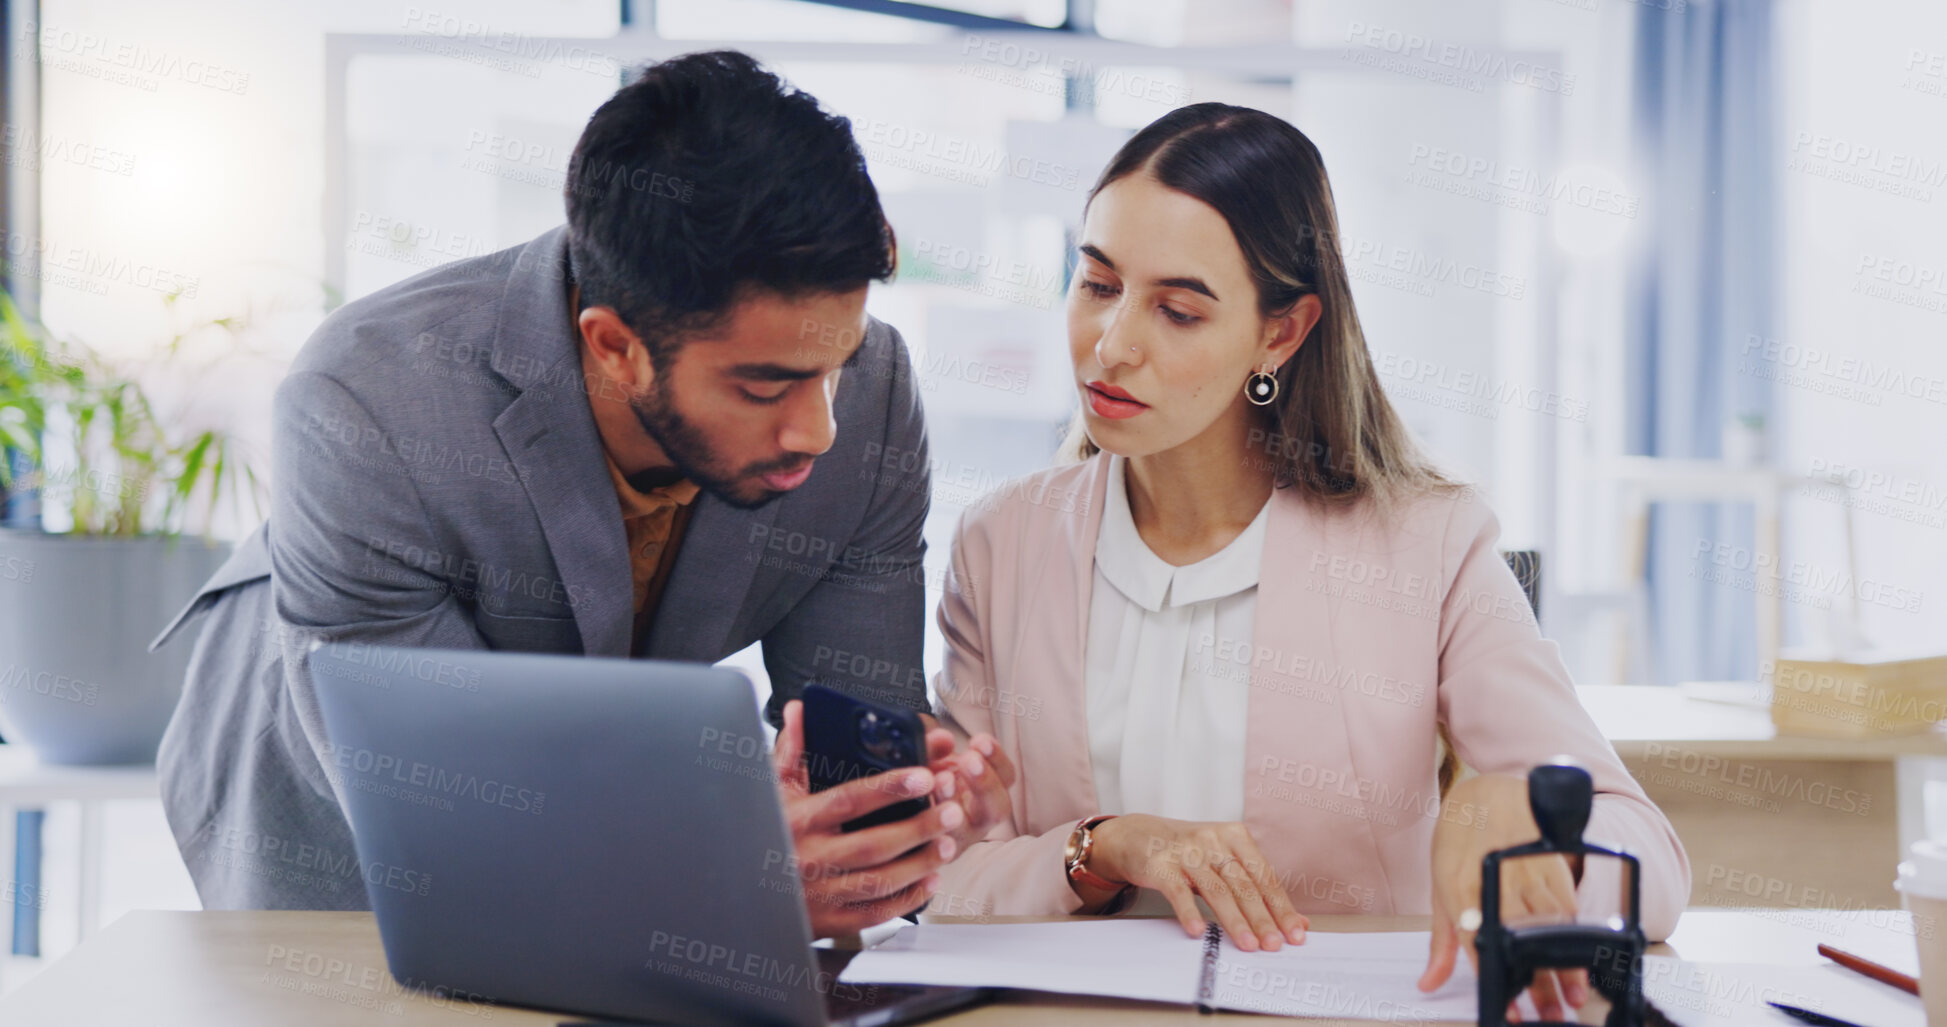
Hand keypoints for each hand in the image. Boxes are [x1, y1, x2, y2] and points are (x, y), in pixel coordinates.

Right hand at [773, 700, 964, 937]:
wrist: (741, 892)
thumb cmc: (766, 833)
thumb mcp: (772, 792)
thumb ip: (791, 751)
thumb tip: (799, 711)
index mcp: (799, 821)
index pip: (849, 800)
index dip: (889, 788)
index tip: (924, 775)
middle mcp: (810, 859)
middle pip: (873, 844)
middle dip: (919, 827)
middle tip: (952, 811)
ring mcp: (821, 894)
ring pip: (879, 882)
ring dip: (920, 863)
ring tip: (949, 844)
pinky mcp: (831, 921)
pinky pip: (875, 913)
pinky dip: (906, 899)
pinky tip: (930, 880)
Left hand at [922, 722, 1017, 855]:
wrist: (888, 811)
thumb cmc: (916, 778)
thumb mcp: (926, 756)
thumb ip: (933, 745)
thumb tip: (942, 738)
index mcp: (983, 794)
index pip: (1005, 777)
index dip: (997, 759)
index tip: (979, 740)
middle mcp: (975, 821)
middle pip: (997, 809)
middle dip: (985, 782)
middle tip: (968, 760)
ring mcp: (953, 843)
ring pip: (963, 830)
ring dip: (953, 802)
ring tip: (940, 780)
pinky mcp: (927, 857)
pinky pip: (931, 846)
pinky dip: (924, 825)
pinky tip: (913, 806)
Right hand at [1086, 814, 1307, 951]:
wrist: (1138, 835)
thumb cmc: (1189, 851)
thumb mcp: (1223, 861)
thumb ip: (1257, 887)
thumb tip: (1297, 921)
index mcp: (1234, 835)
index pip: (1264, 876)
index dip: (1281, 906)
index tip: (1295, 932)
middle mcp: (1212, 840)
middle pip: (1243, 884)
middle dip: (1262, 918)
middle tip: (1273, 944)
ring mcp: (1186, 851)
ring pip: (1216, 890)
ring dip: (1234, 920)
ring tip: (1247, 945)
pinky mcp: (1161, 864)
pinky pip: (1178, 891)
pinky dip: (1189, 912)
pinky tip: (1199, 931)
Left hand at [1418, 773, 1588, 1021]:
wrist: (1489, 792)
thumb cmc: (1458, 842)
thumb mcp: (1439, 888)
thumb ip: (1441, 941)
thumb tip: (1429, 982)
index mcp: (1461, 884)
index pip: (1481, 940)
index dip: (1498, 978)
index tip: (1511, 1010)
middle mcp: (1497, 877)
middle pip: (1522, 938)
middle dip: (1540, 982)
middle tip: (1551, 1016)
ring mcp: (1529, 870)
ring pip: (1553, 926)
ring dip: (1567, 965)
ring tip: (1575, 997)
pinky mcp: (1553, 865)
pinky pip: (1568, 907)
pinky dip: (1575, 936)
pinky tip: (1581, 960)